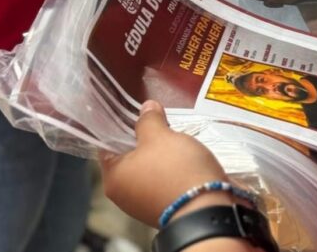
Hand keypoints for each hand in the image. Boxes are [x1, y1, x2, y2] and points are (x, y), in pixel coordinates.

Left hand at [99, 100, 227, 226]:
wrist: (208, 208)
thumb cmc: (176, 171)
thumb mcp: (160, 136)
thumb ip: (149, 120)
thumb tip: (146, 108)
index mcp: (113, 178)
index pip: (108, 145)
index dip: (122, 126)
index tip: (136, 112)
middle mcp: (124, 195)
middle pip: (131, 157)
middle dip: (147, 140)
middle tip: (161, 124)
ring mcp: (146, 204)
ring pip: (150, 169)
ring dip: (162, 155)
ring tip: (178, 141)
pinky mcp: (167, 207)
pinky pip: (166, 182)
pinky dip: (173, 170)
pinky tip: (186, 159)